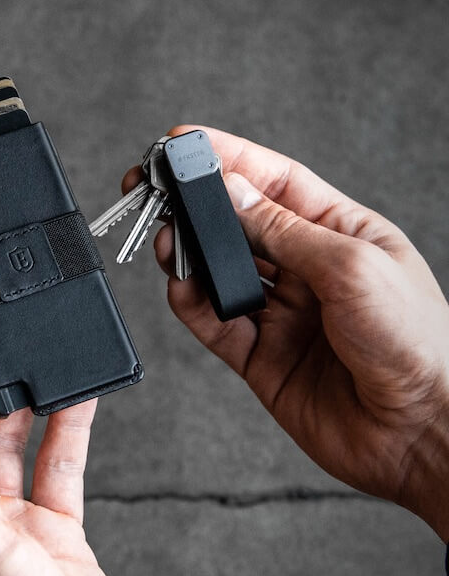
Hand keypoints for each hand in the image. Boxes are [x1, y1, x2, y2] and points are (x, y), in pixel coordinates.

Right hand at [125, 125, 448, 539]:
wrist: (421, 432)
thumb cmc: (416, 344)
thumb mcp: (350, 266)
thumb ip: (282, 229)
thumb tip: (231, 190)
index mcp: (341, 232)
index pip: (272, 181)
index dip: (226, 158)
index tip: (182, 143)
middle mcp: (306, 269)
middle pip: (236, 224)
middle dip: (194, 205)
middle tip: (155, 191)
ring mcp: (281, 313)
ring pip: (217, 272)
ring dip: (188, 253)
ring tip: (167, 241)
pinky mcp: (259, 356)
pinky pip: (212, 322)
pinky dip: (190, 304)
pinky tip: (182, 289)